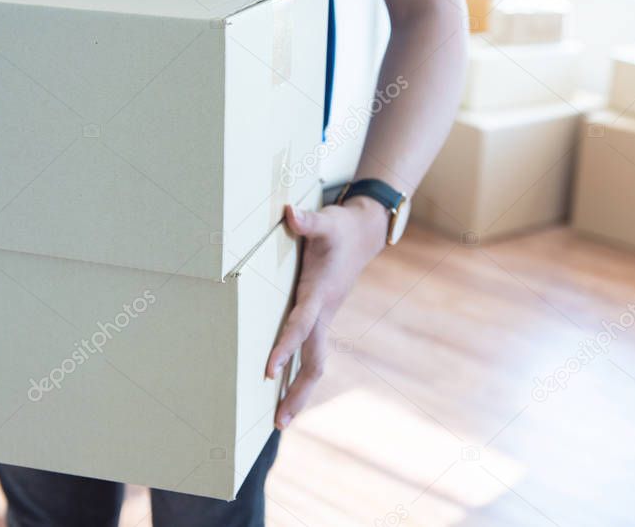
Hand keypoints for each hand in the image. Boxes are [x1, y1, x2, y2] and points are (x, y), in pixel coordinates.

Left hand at [266, 195, 388, 429]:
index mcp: (320, 293)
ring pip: (315, 363)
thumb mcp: (326, 220)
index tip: (269, 370)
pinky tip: (285, 392)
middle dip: (297, 392)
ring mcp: (325, 319)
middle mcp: (324, 312)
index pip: (300, 324)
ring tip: (279, 420)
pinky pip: (312, 353)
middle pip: (314, 361)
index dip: (286, 345)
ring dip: (299, 392)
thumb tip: (290, 213)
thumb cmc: (340, 227)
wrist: (365, 234)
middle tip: (277, 423)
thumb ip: (308, 221)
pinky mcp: (322, 319)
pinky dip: (300, 375)